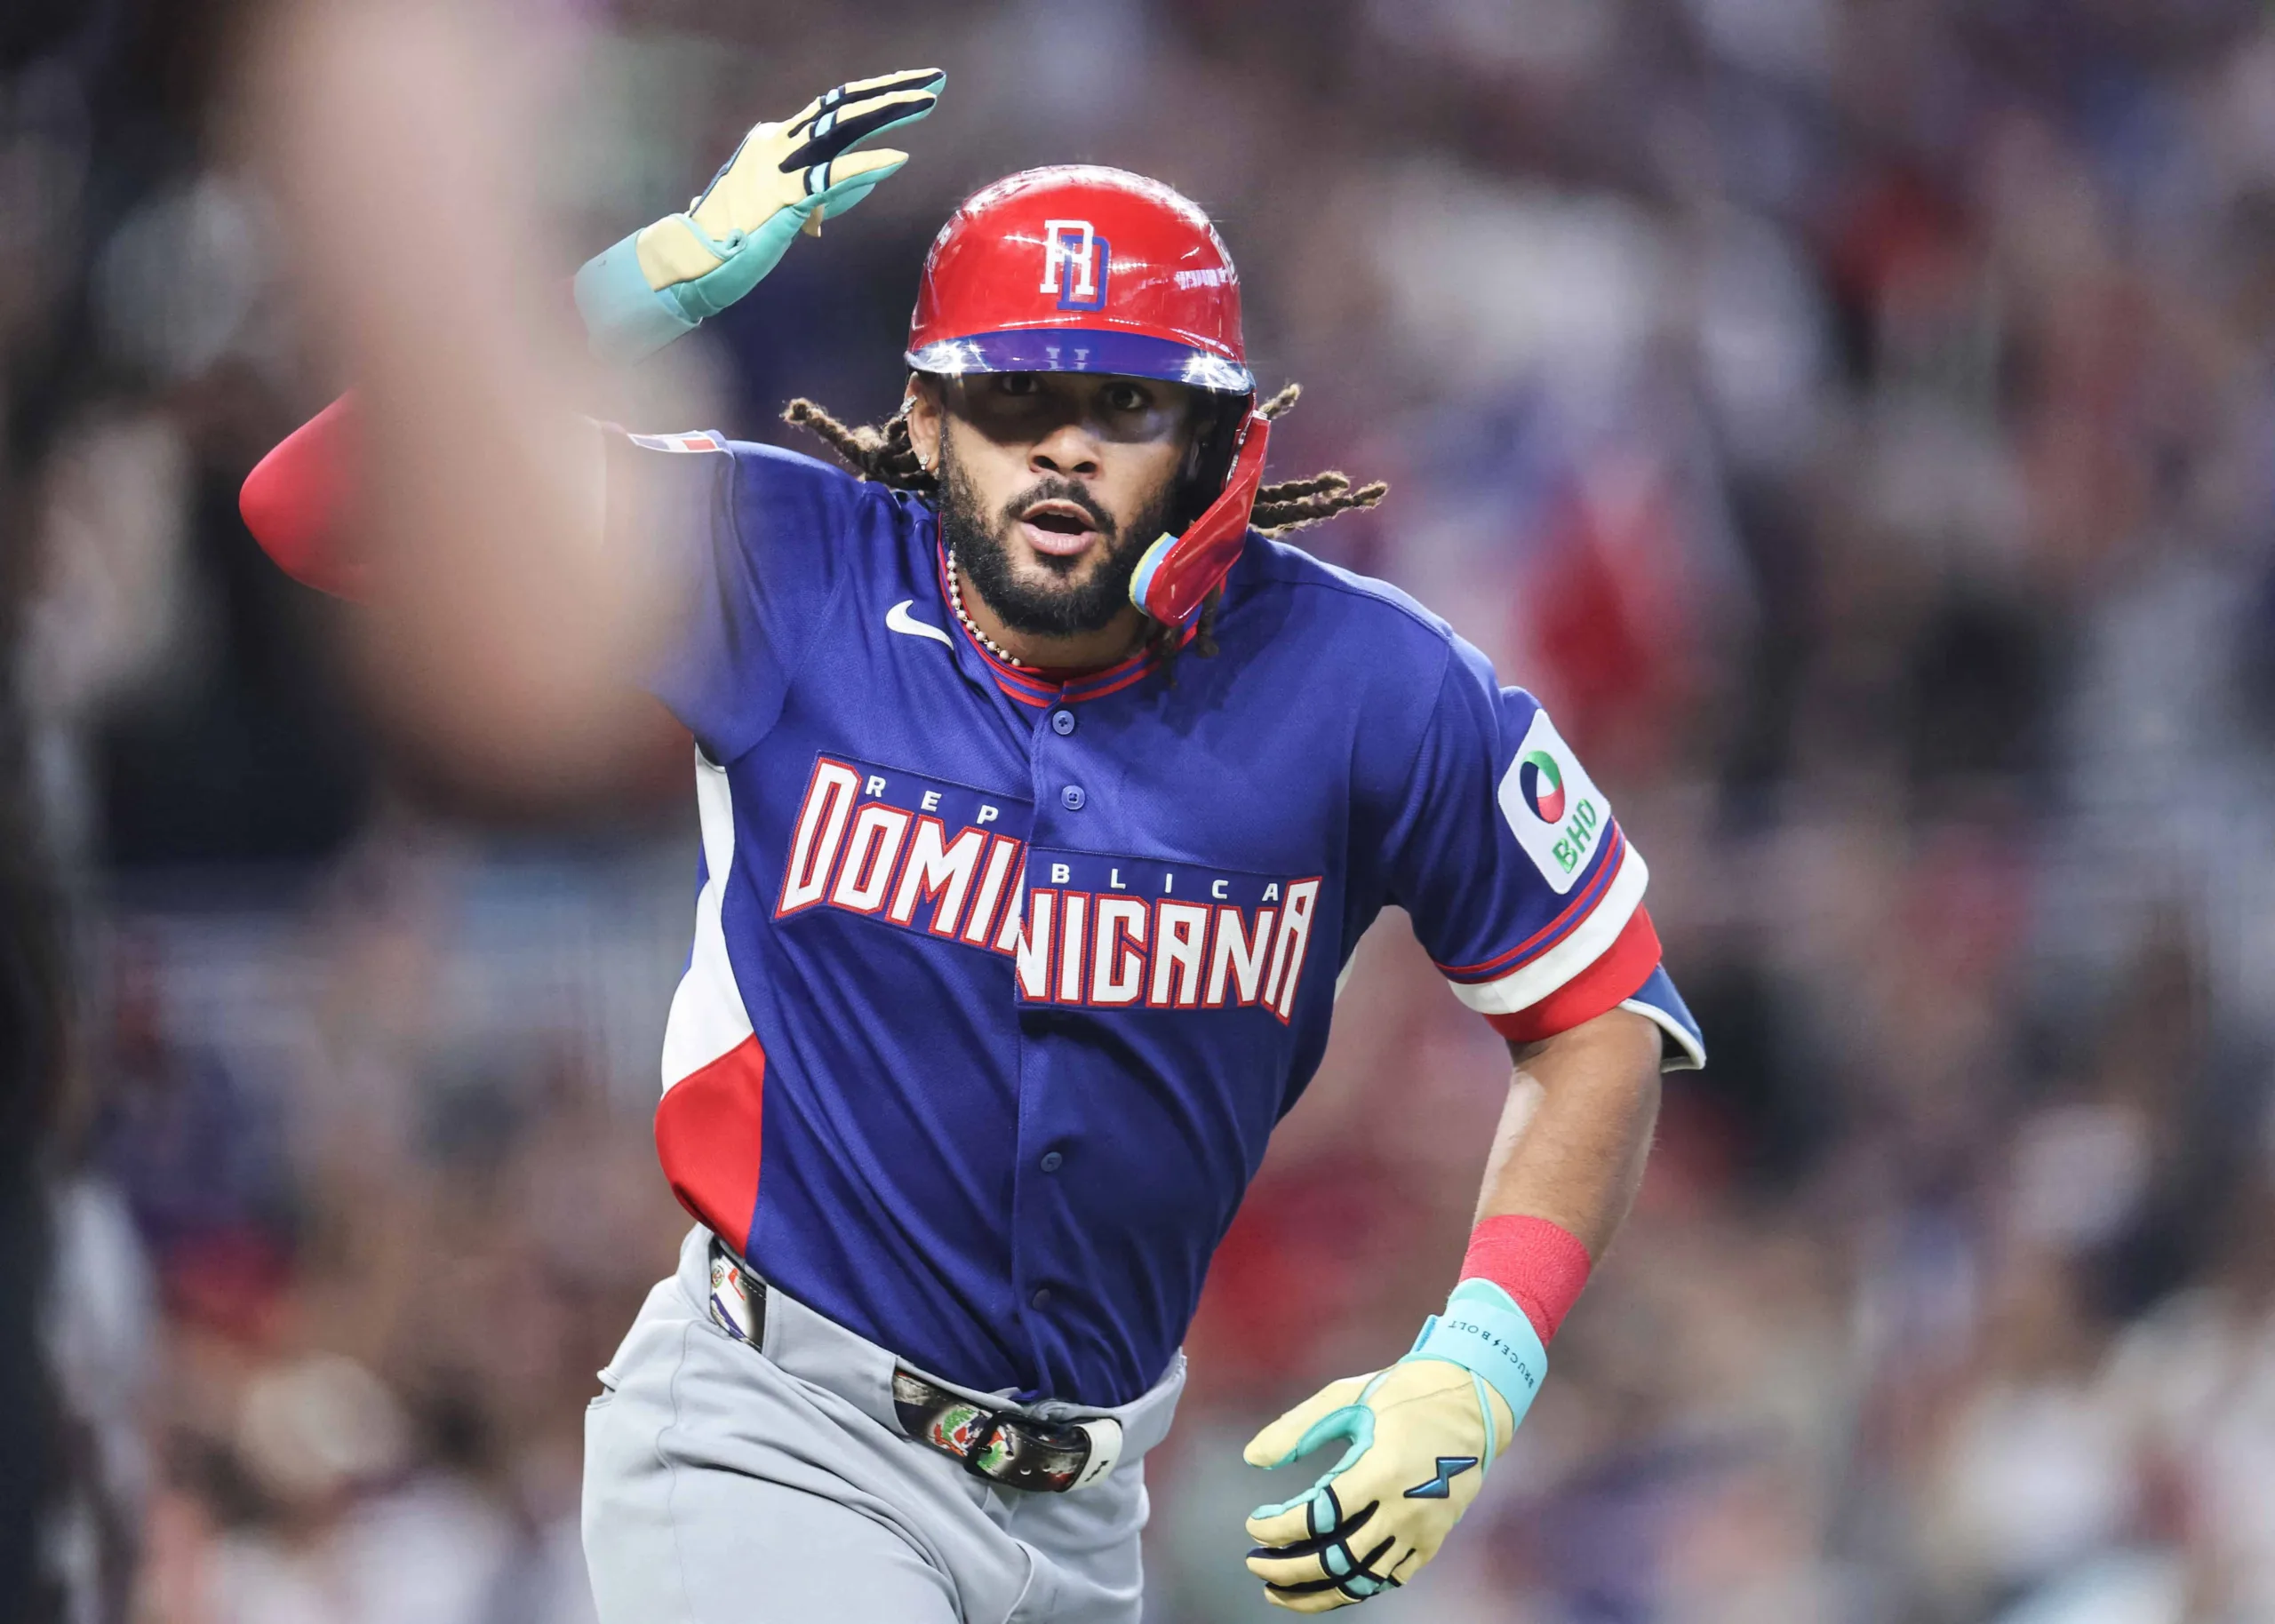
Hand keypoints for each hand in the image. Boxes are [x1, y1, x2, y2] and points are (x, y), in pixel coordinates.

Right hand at [575, 69, 943, 361]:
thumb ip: (819, 198)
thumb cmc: (735, 238)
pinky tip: (898, 157)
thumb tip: (850, 194)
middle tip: (932, 80)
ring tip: (926, 101)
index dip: (875, 96)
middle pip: (843, 105)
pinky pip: (830, 175)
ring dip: (887, 110)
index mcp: (776, 141)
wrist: (693, 257)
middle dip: (891, 90)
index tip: (911, 89)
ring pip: (840, 126)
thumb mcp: (785, 211)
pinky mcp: (782, 194)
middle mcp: (777, 141)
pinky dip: (867, 165)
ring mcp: (778, 164)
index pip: (833, 109)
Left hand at [1243, 1278, 1547, 1609]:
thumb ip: (1297, 1429)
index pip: (1318, 1518)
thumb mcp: (1346, 1397)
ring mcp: (1422, 1529)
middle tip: (1255, 1564)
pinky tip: (1328, 1584)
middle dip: (1288, 1568)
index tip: (1254, 1525)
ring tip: (1280, 1591)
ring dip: (1317, 1592)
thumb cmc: (1401, 1393)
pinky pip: (1390, 1578)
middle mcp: (1403, 1508)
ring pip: (1363, 1580)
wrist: (1471, 1399)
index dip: (1278, 1529)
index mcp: (1379, 1470)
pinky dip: (1356, 1586)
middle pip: (1336, 1559)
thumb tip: (1251, 1458)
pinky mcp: (1434, 1539)